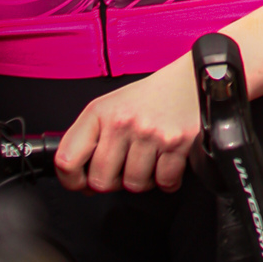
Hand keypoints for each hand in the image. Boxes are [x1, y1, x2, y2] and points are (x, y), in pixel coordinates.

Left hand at [55, 54, 200, 193]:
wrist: (195, 77)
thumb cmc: (153, 96)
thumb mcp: (113, 106)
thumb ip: (93, 139)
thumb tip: (82, 182)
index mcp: (100, 112)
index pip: (67, 160)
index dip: (72, 180)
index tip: (82, 182)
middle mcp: (122, 122)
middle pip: (102, 181)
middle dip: (115, 180)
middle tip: (127, 165)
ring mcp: (150, 133)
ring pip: (134, 184)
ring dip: (144, 179)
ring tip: (151, 157)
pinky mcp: (177, 142)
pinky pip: (164, 182)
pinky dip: (168, 178)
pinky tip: (169, 160)